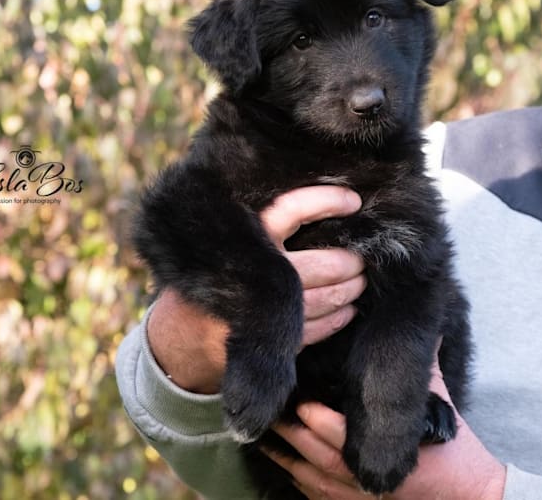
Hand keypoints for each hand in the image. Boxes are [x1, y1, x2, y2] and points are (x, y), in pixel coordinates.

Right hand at [147, 186, 365, 393]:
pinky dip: (336, 319)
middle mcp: (253, 271)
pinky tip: (346, 311)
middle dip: (349, 263)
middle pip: (320, 264)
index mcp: (243, 238)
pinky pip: (315, 330)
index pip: (293, 209)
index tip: (354, 200)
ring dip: (348, 291)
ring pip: (323, 299)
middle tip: (362, 259)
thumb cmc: (213, 276)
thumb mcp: (225, 241)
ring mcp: (260, 311)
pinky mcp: (266, 341)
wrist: (179, 337)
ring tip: (359, 282)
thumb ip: (262, 225)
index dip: (327, 201)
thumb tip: (322, 201)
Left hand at [263, 346, 505, 499]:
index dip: (312, 416)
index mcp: (384, 448)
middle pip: (314, 455)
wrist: (471, 498)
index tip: (296, 398)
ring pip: (310, 479)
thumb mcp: (440, 403)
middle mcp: (365, 478)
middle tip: (270, 412)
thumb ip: (424, 367)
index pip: (335, 433)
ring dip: (286, 459)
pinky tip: (287, 468)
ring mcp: (358, 499)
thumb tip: (425, 327)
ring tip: (265, 438)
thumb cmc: (454, 450)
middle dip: (290, 434)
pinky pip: (319, 499)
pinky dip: (300, 483)